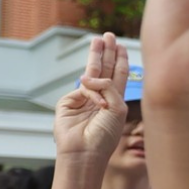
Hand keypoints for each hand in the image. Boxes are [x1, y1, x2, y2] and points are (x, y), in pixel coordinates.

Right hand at [53, 34, 129, 161]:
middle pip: (105, 69)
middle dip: (106, 52)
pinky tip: (97, 103)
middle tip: (108, 36)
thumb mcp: (117, 108)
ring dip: (96, 56)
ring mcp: (83, 99)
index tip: (120, 46)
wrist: (85, 152)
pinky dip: (92, 93)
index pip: (119, 75)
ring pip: (91, 73)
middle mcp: (100, 98)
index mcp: (115, 101)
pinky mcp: (68, 102)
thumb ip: (110, 87)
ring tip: (98, 40)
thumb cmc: (105, 136)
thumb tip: (91, 76)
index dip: (120, 60)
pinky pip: (84, 88)